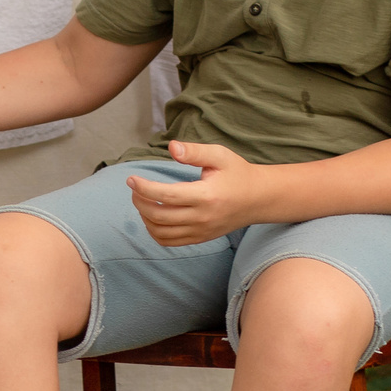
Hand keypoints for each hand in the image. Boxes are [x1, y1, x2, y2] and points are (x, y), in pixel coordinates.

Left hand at [127, 141, 275, 245]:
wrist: (258, 199)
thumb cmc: (237, 174)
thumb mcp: (219, 156)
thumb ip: (195, 152)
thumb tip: (172, 147)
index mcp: (206, 196)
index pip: (166, 195)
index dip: (144, 188)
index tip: (131, 179)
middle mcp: (202, 217)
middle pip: (159, 215)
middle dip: (139, 201)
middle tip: (134, 188)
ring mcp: (201, 231)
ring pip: (160, 232)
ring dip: (144, 217)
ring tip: (142, 200)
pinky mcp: (200, 239)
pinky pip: (169, 242)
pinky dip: (154, 232)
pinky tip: (152, 216)